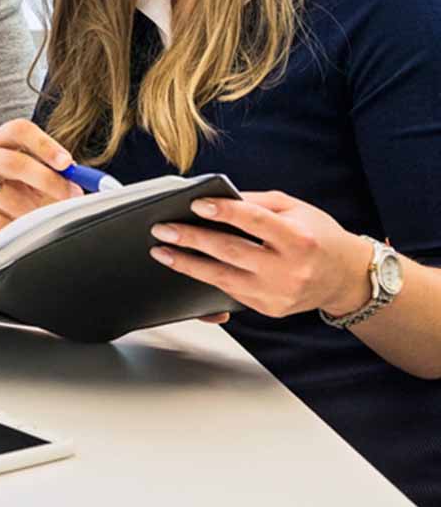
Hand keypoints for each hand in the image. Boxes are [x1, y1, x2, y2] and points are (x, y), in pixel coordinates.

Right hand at [0, 119, 82, 254]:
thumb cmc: (6, 196)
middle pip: (12, 160)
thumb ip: (53, 174)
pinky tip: (19, 233)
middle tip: (68, 197)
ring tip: (44, 221)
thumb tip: (83, 179)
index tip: (67, 164)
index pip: (19, 130)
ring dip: (30, 211)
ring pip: (3, 194)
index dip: (45, 145)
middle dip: (47, 181)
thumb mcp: (29, 180)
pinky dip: (10, 228)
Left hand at [148, 190, 373, 318]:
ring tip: (161, 251)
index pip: (255, 222)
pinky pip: (230, 292)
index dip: (224, 212)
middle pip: (232, 252)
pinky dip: (205, 278)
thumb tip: (216, 197)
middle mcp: (290, 270)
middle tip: (162, 229)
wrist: (345, 277)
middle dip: (192, 239)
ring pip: (224, 278)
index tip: (195, 204)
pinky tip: (185, 266)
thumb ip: (256, 202)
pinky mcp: (269, 309)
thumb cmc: (317, 235)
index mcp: (298, 239)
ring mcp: (279, 293)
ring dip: (188, 264)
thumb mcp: (294, 209)